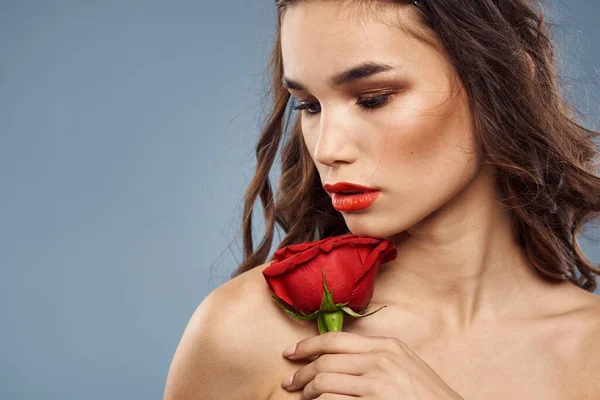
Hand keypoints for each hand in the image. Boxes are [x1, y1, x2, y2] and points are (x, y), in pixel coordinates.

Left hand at [280, 331, 463, 399]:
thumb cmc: (426, 395)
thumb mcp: (404, 363)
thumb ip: (375, 355)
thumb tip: (337, 355)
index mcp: (386, 346)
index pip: (335, 339)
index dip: (307, 345)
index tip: (291, 353)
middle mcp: (380, 361)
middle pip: (324, 361)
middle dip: (301, 373)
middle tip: (289, 382)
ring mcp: (377, 385)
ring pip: (324, 383)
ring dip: (307, 392)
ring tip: (304, 398)